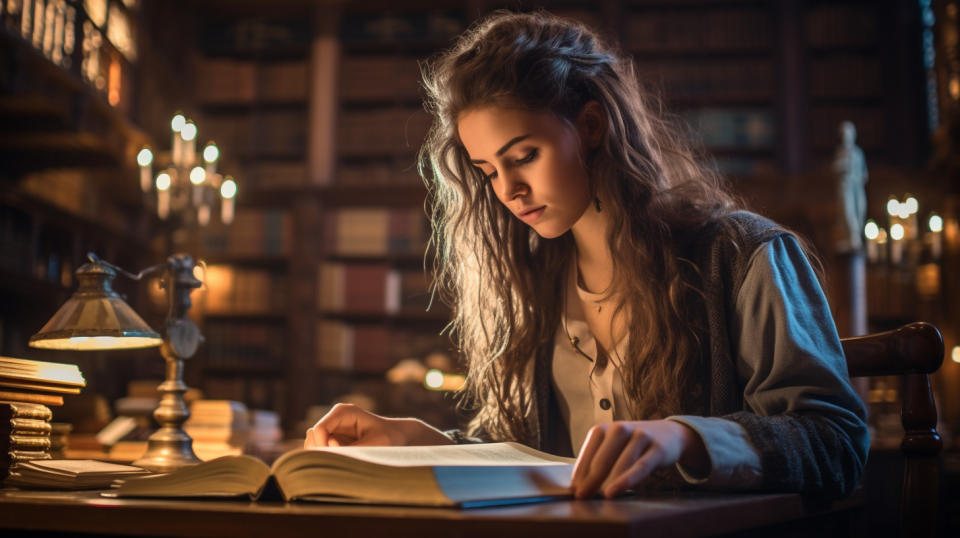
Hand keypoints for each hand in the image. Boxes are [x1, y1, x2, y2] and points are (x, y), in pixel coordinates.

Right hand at [303, 403, 452, 447]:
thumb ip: (351, 451)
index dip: (322, 447)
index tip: (338, 458)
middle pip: (312, 437)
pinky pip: (320, 451)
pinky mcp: (333, 439)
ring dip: (323, 456)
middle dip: (321, 452)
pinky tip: (343, 461)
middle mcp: (334, 418)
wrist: (398, 437)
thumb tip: (328, 457)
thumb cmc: (389, 438)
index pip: (319, 430)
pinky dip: (327, 458)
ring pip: (313, 444)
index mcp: (343, 412)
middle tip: (340, 461)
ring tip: (344, 461)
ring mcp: (332, 428)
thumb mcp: (374, 445)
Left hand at [570, 420, 706, 498]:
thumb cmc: (633, 445)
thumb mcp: (613, 446)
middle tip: (582, 497)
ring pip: (620, 464)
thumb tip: (579, 486)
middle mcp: (620, 429)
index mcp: (604, 429)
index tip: (573, 491)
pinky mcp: (657, 449)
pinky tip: (615, 491)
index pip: (588, 453)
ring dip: (608, 482)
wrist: (668, 434)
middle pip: (601, 460)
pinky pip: (640, 467)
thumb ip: (597, 461)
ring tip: (599, 498)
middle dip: (590, 481)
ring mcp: (640, 437)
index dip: (580, 473)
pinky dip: (627, 480)